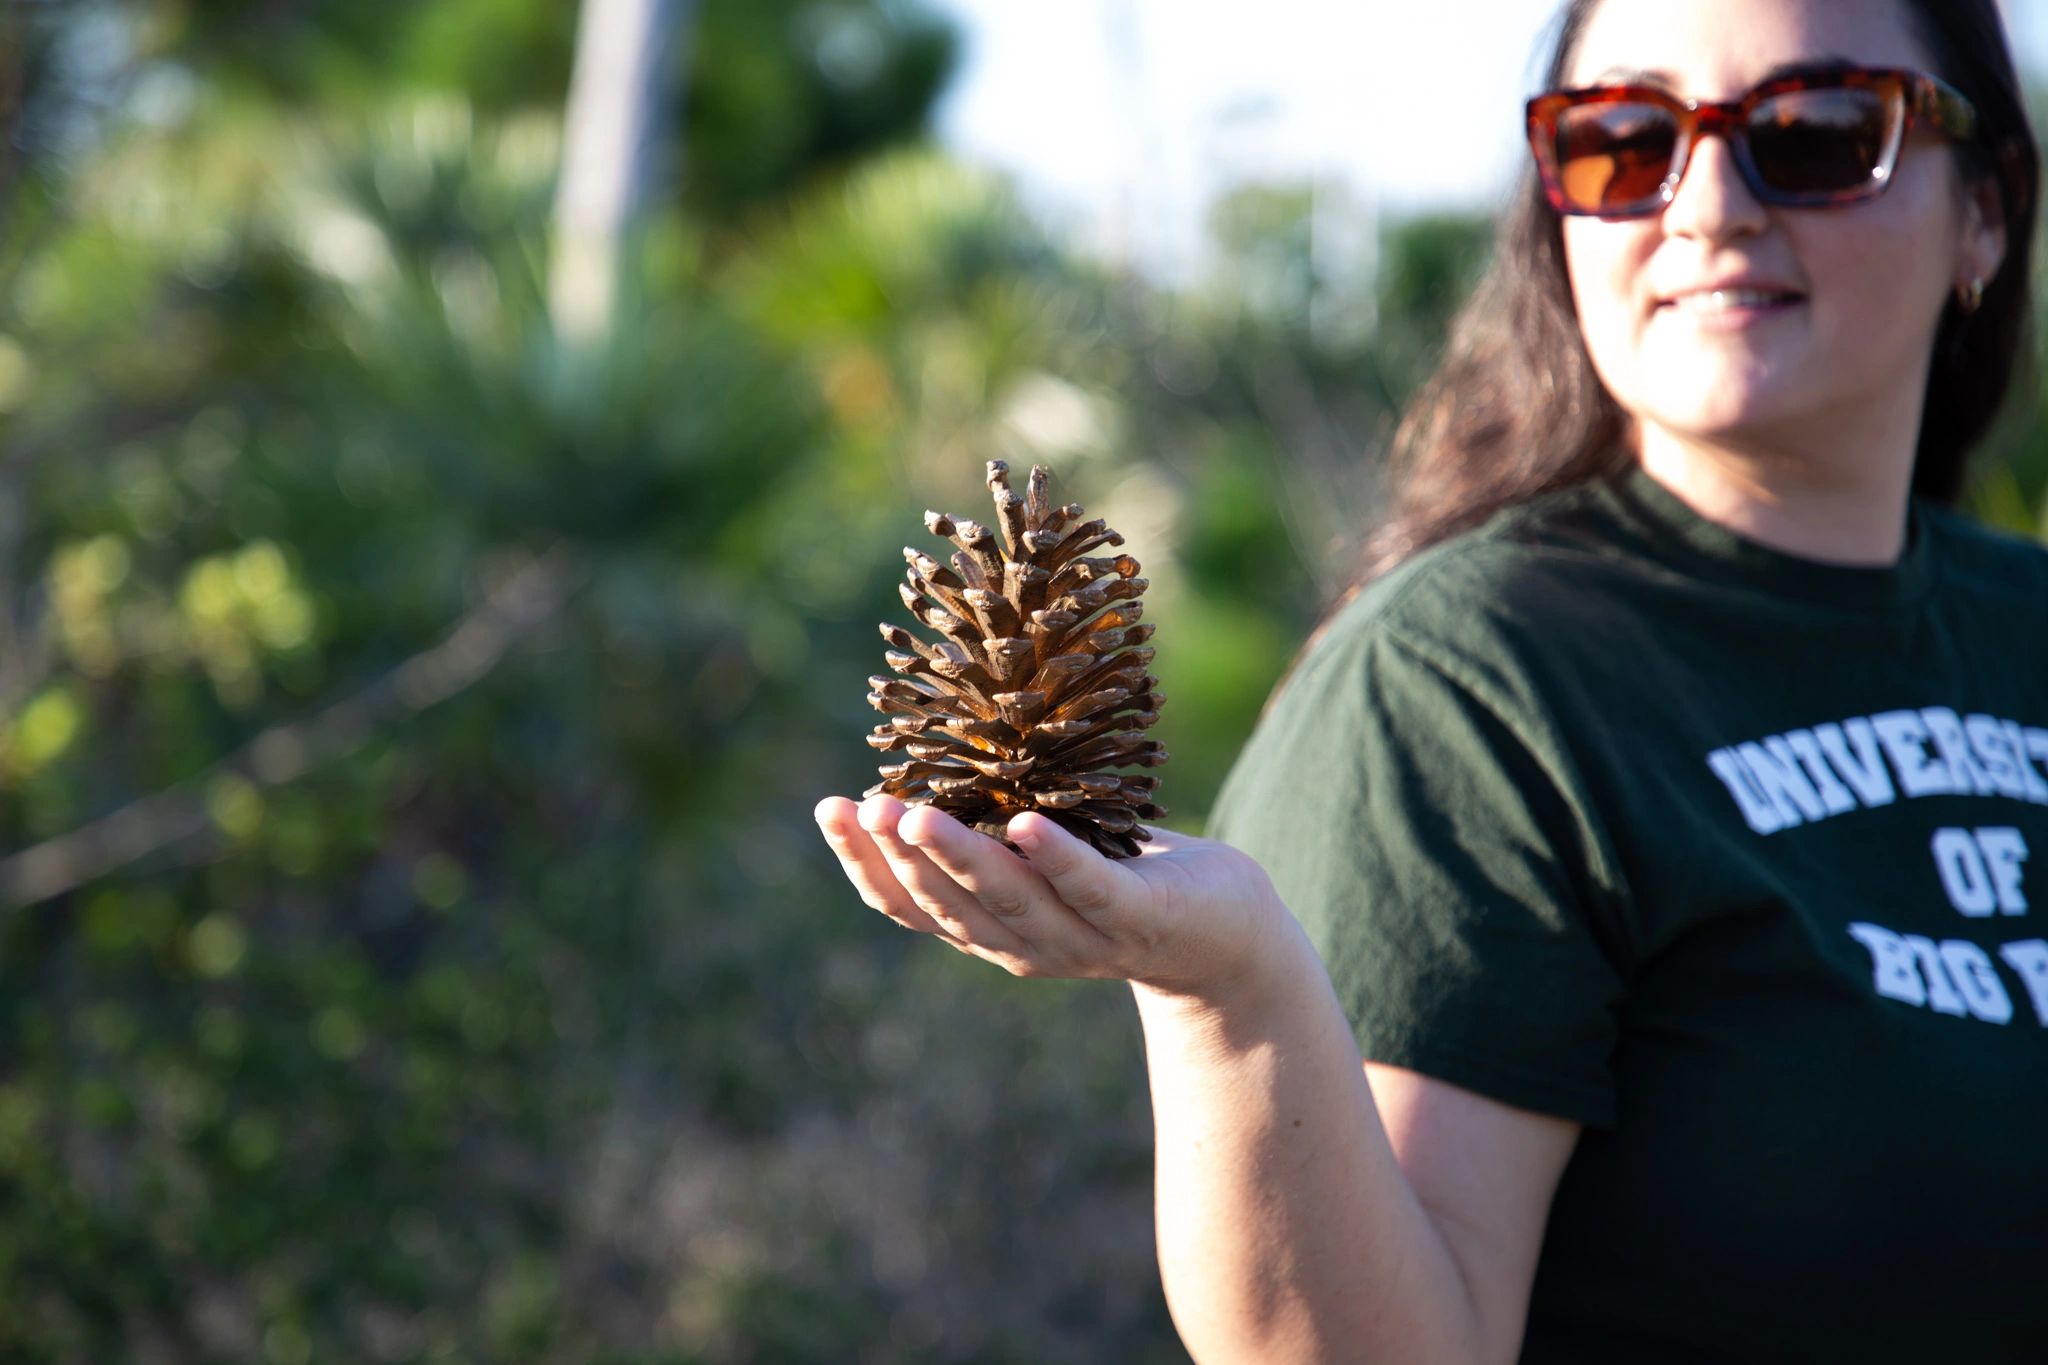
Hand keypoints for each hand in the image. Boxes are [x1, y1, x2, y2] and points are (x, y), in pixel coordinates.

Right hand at [813, 793, 1292, 1002]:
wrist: (1228, 934)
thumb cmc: (1124, 875)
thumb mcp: (1046, 852)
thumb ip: (990, 827)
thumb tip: (924, 757)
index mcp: (993, 929)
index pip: (912, 906)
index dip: (865, 865)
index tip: (830, 809)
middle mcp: (1027, 945)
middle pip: (950, 906)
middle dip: (900, 856)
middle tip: (864, 807)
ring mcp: (1084, 938)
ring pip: (1009, 900)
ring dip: (959, 857)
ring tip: (916, 813)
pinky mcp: (1141, 920)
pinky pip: (1092, 890)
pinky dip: (1056, 860)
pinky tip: (1026, 824)